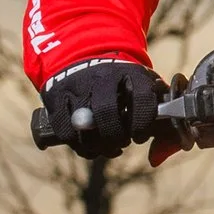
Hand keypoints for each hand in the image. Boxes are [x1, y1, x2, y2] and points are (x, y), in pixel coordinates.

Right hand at [31, 56, 162, 156]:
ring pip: (83, 127)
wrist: (83, 56)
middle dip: (116, 136)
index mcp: (130, 72)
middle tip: (122, 142)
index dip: (142, 122)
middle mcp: (101, 76)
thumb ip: (157, 116)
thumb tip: (157, 157)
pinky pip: (65, 131)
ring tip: (107, 147)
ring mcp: (76, 85)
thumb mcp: (143, 87)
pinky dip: (79, 146)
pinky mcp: (55, 96)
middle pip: (106, 113)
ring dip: (98, 146)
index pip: (141, 98)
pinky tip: (90, 147)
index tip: (140, 136)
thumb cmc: (122, 83)